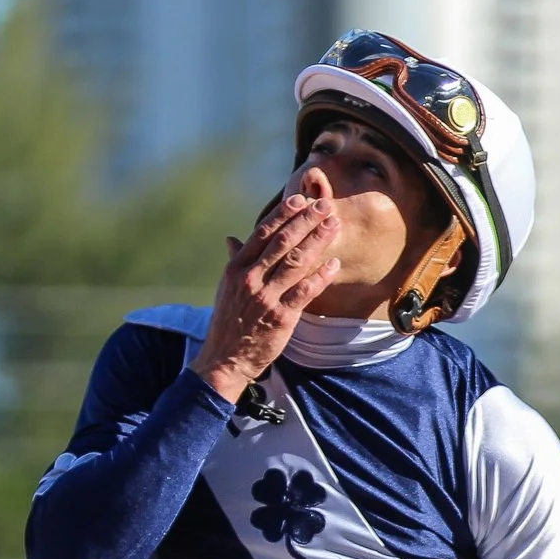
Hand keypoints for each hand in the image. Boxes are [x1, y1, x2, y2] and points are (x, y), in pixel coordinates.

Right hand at [196, 193, 341, 402]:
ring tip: (334, 225)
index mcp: (237, 268)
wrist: (225, 359)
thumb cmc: (228, 322)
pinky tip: (334, 263)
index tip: (301, 199)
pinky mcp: (281, 317)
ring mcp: (266, 297)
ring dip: (318, 240)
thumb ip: (235, 261)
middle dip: (306, 220)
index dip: (284, 214)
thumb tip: (232, 239)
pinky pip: (305, 291)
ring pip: (296, 262)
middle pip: (283, 242)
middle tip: (325, 205)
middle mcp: (250, 278)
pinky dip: (321, 276)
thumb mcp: (226, 288)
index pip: (263, 232)